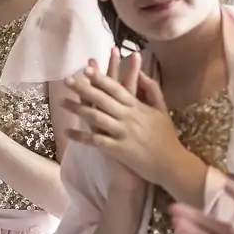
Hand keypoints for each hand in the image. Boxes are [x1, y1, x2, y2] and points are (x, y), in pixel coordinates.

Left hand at [61, 52, 182, 188]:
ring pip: (96, 117)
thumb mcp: (162, 109)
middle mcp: (128, 117)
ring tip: (62, 102)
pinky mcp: (118, 149)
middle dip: (83, 88)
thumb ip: (152, 89)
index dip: (101, 78)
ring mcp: (122, 133)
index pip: (116, 88)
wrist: (172, 164)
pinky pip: (95, 141)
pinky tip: (68, 132)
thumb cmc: (167, 137)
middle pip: (102, 99)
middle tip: (67, 80)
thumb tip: (141, 73)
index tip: (87, 69)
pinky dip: (80, 136)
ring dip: (77, 109)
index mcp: (137, 106)